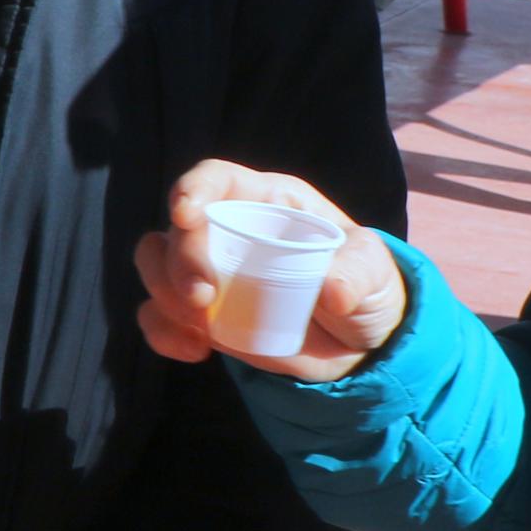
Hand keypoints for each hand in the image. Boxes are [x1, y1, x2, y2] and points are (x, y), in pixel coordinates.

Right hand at [132, 159, 405, 379]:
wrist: (358, 344)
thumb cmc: (366, 286)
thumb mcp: (374, 271)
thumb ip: (357, 272)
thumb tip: (333, 291)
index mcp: (267, 203)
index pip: (217, 179)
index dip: (194, 189)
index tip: (183, 214)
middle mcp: (228, 230)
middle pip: (178, 229)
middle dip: (178, 261)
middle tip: (202, 298)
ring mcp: (210, 272)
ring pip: (155, 265)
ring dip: (164, 293)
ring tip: (201, 326)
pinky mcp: (201, 313)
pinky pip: (159, 314)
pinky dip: (164, 332)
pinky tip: (195, 351)